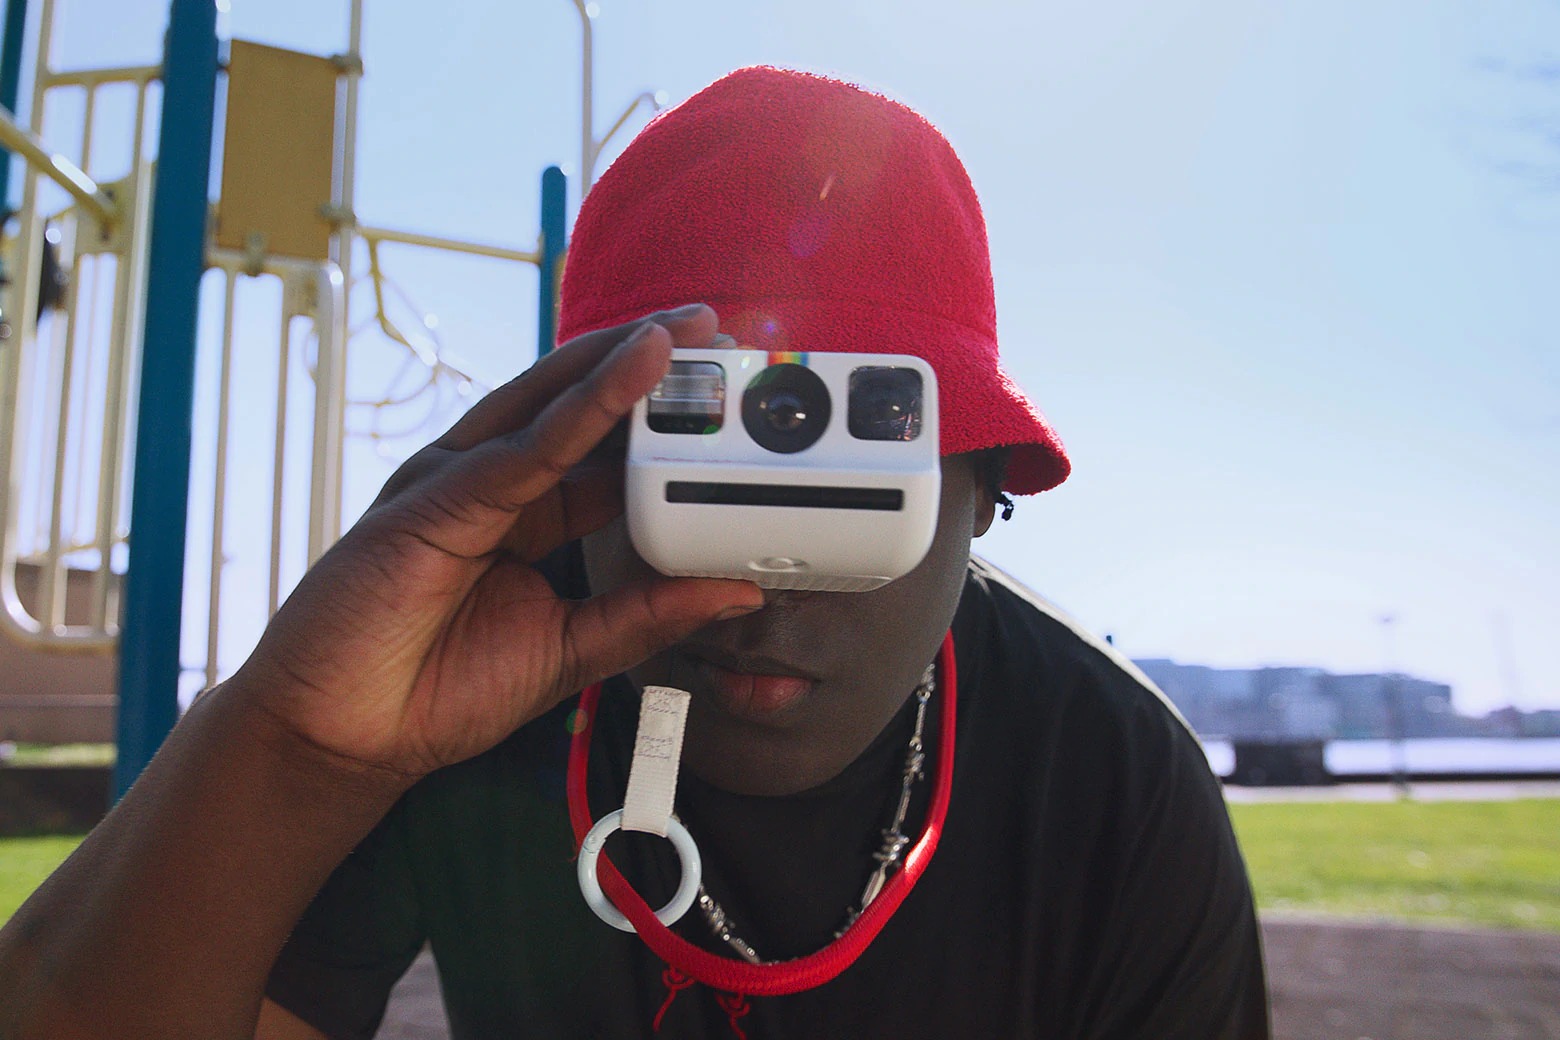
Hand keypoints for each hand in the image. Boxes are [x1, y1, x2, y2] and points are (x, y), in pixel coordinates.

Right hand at [234, 305, 761, 781]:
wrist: (345, 735)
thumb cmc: (438, 691)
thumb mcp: (571, 651)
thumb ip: (649, 617)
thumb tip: (738, 592)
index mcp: (526, 515)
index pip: (604, 452)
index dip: (664, 423)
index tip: (726, 398)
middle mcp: (493, 484)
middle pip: (578, 408)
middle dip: (646, 367)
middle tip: (717, 332)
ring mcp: (459, 482)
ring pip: (550, 405)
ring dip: (616, 362)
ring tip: (680, 329)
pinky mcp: (436, 498)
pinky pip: (524, 446)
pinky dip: (581, 406)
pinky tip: (631, 371)